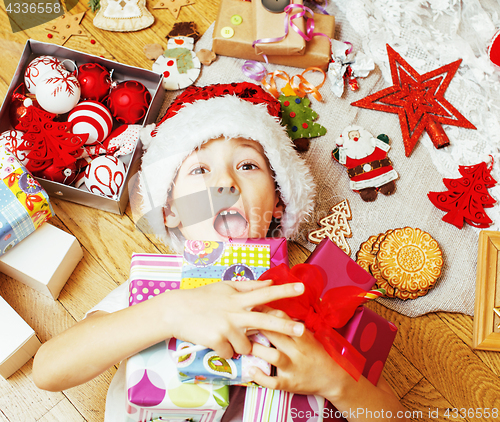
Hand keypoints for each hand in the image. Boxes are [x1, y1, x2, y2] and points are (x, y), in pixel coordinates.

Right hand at [166, 280, 304, 358]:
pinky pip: (230, 354)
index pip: (265, 293)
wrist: (176, 311)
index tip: (302, 288)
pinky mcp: (216, 341)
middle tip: (302, 329)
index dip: (284, 291)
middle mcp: (235, 312)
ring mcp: (226, 327)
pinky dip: (224, 351)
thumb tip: (269, 281)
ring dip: (240, 345)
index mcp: (238, 298)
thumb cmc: (201, 298)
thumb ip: (249, 286)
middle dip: (285, 326)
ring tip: (225, 335)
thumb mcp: (225, 288)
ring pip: (246, 346)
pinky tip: (214, 341)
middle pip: (265, 321)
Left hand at [249, 308, 346, 398]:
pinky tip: (251, 370)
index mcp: (302, 336)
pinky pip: (272, 382)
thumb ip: (291, 326)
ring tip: (245, 346)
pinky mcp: (289, 384)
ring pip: (272, 356)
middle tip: (242, 322)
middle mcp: (297, 351)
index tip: (252, 306)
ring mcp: (292, 368)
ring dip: (256, 349)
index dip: (266, 310)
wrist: (332, 379)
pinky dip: (260, 377)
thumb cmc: (317, 354)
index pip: (283, 318)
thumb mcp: (308, 336)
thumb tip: (271, 310)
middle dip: (257, 326)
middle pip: (275, 333)